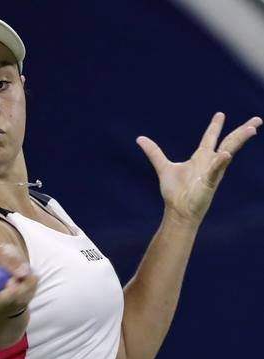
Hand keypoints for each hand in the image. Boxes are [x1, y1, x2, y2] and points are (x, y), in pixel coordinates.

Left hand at [137, 112, 261, 224]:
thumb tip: (139, 139)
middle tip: (257, 120)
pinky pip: (216, 170)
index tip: (220, 114)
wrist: (178, 210)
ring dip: (240, 140)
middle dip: (242, 131)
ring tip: (251, 128)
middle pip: (229, 142)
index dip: (215, 126)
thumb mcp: (163, 167)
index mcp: (201, 158)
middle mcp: (210, 162)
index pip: (211, 138)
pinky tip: (226, 154)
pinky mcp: (210, 182)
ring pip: (229, 152)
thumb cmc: (175, 192)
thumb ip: (154, 152)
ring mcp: (212, 172)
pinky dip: (221, 162)